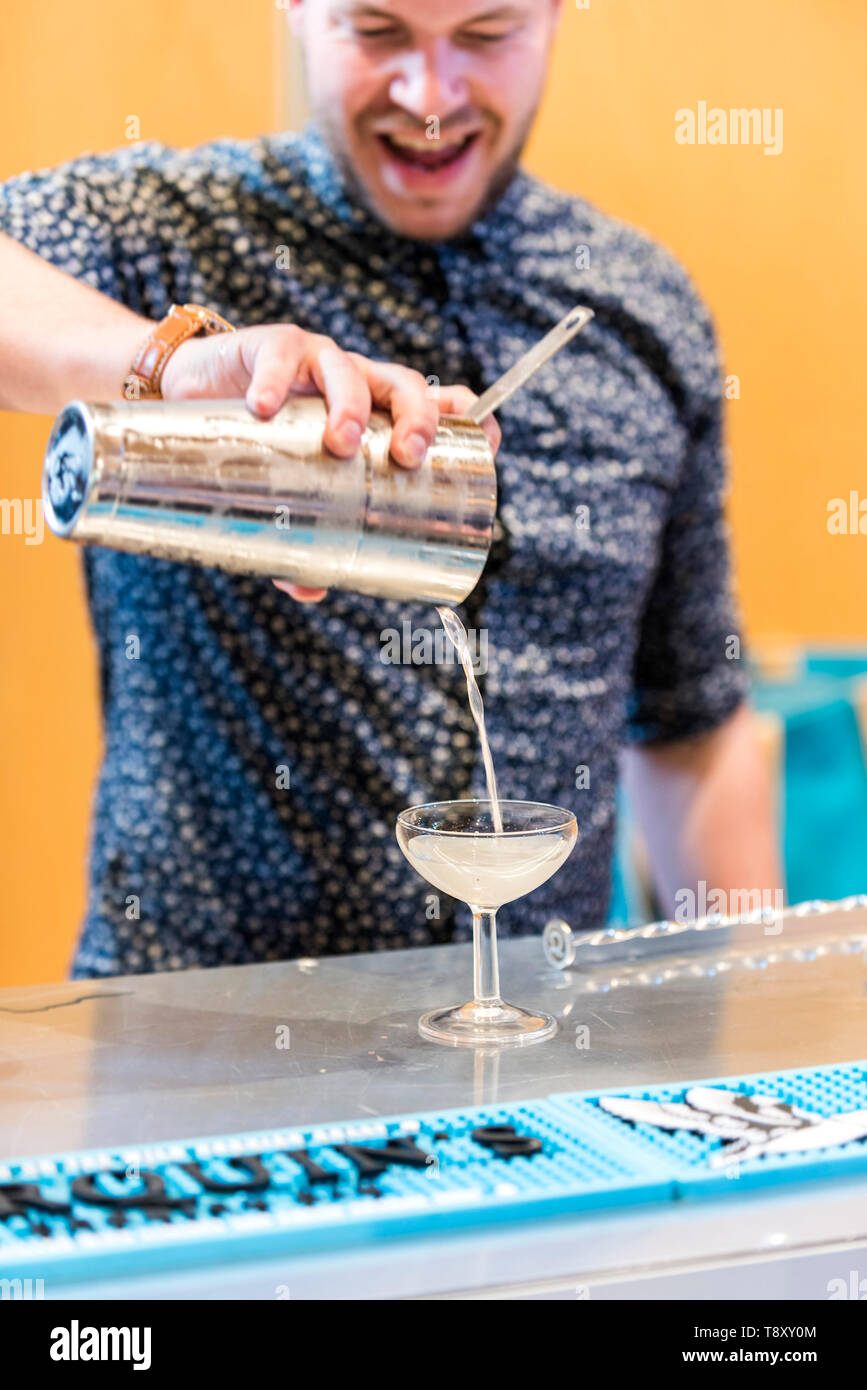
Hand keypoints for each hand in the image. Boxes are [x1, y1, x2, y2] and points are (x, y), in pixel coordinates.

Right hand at [160, 323, 499, 601]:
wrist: (192, 393)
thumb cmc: (264, 445)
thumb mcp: (291, 491)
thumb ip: (305, 540)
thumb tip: (310, 589)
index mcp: (379, 414)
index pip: (440, 406)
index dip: (470, 419)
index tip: (487, 445)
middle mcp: (358, 383)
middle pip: (406, 387)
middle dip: (416, 419)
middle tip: (406, 457)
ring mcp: (317, 362)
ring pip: (350, 371)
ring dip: (350, 406)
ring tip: (338, 442)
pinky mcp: (270, 347)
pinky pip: (280, 357)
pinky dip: (273, 382)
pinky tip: (264, 408)